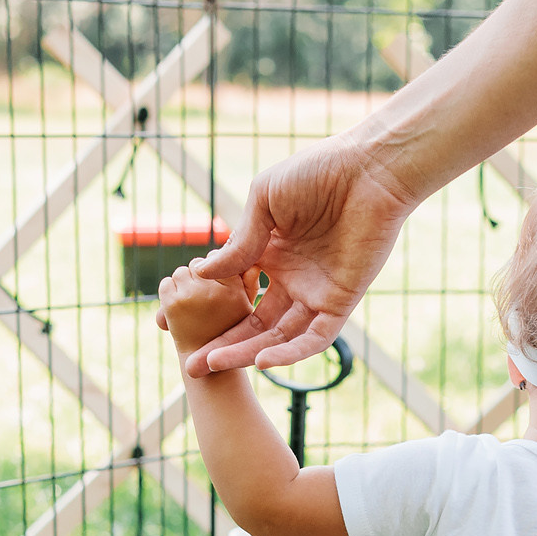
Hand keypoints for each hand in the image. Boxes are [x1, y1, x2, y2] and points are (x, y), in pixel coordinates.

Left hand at [155, 264, 256, 360]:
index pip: (219, 259)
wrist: (207, 371)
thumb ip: (249, 285)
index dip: (214, 272)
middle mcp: (217, 291)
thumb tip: (251, 263)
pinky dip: (167, 294)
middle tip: (200, 301)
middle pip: (199, 264)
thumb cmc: (228, 337)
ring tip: (190, 307)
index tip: (213, 289)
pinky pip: (165, 284)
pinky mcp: (174, 304)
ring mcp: (194, 296)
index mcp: (237, 289)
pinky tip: (176, 310)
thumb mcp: (246, 311)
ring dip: (181, 286)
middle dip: (197, 278)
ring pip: (181, 272)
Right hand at [182, 133, 423, 375]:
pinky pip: (314, 337)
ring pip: (278, 336)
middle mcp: (291, 279)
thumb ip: (239, 242)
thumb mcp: (265, 202)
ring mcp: (315, 293)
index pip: (233, 293)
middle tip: (191, 366)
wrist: (368, 170)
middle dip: (222, 346)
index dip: (205, 311)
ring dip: (246, 353)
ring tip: (212, 363)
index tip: (168, 324)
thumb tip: (200, 274)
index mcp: (270, 254)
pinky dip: (290, 352)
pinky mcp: (341, 302)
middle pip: (252, 324)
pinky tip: (262, 361)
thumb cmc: (318, 173)